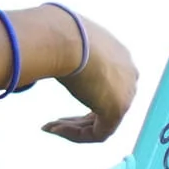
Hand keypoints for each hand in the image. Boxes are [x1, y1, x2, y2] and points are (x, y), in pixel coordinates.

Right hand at [43, 6, 136, 144]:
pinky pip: (99, 133)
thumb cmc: (61, 34)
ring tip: (49, 127)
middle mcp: (128, 75)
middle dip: (77, 117)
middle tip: (52, 121)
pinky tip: (54, 128)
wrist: (68, 38)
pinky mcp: (117, 109)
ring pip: (101, 121)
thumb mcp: (65, 41)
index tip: (61, 96)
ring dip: (73, 127)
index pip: (106, 83)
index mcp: (119, 55)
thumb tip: (40, 43)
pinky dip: (75, 134)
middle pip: (104, 105)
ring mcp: (126, 93)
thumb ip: (63, 50)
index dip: (83, 95)